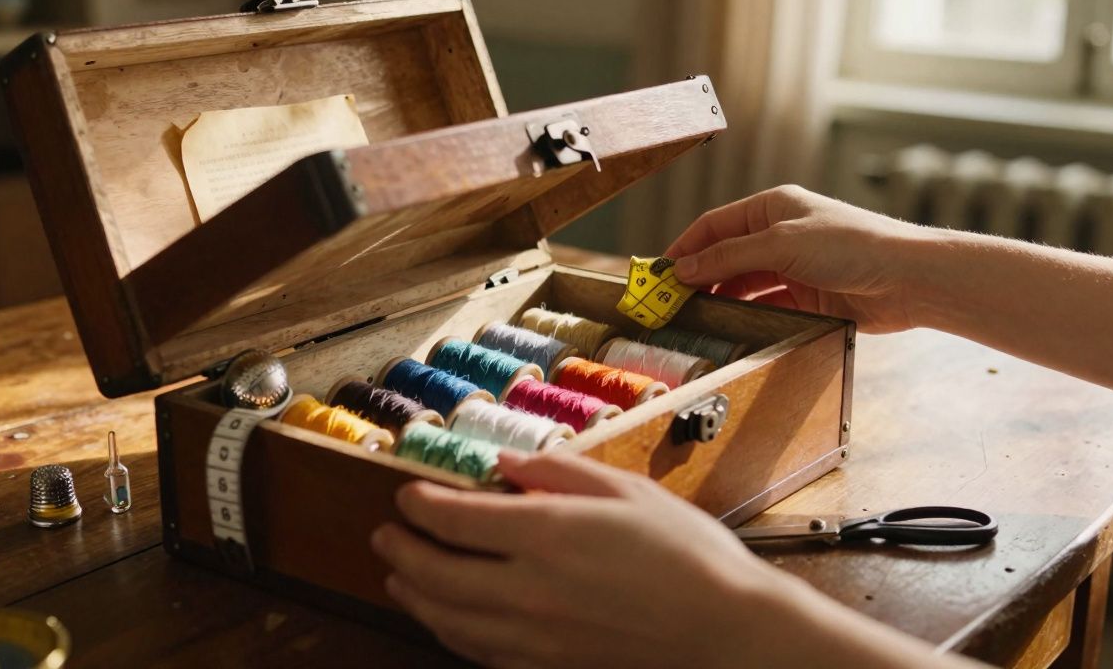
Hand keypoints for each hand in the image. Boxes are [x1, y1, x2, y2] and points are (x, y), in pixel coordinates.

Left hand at [371, 451, 788, 668]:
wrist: (728, 636)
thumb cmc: (688, 556)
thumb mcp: (625, 492)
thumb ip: (556, 474)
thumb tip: (504, 464)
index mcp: (546, 534)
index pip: (454, 518)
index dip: (419, 504)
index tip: (406, 494)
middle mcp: (527, 589)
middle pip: (434, 573)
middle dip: (401, 550)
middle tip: (384, 534)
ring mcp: (533, 637)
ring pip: (447, 620)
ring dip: (413, 596)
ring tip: (398, 578)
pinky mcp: (547, 668)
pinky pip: (478, 653)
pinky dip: (449, 633)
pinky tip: (446, 621)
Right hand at [665, 185, 936, 332]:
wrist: (907, 279)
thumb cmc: (852, 245)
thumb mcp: (781, 244)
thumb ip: (729, 256)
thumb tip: (683, 269)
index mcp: (773, 207)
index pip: (715, 225)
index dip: (684, 247)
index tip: (658, 273)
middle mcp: (780, 234)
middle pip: (726, 255)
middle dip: (698, 276)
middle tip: (670, 302)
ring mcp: (793, 267)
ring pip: (743, 283)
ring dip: (720, 297)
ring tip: (694, 317)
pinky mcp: (807, 297)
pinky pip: (765, 304)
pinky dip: (746, 313)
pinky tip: (729, 325)